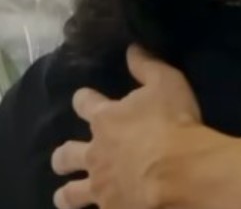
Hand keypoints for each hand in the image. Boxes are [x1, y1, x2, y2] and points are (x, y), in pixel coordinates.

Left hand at [52, 45, 200, 208]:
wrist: (178, 172)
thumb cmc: (172, 123)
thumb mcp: (166, 83)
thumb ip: (147, 65)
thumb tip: (131, 48)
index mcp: (105, 119)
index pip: (84, 103)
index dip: (84, 100)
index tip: (84, 99)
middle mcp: (95, 153)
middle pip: (66, 154)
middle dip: (62, 156)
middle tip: (62, 159)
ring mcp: (100, 186)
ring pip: (71, 193)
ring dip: (66, 194)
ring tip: (63, 196)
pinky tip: (101, 208)